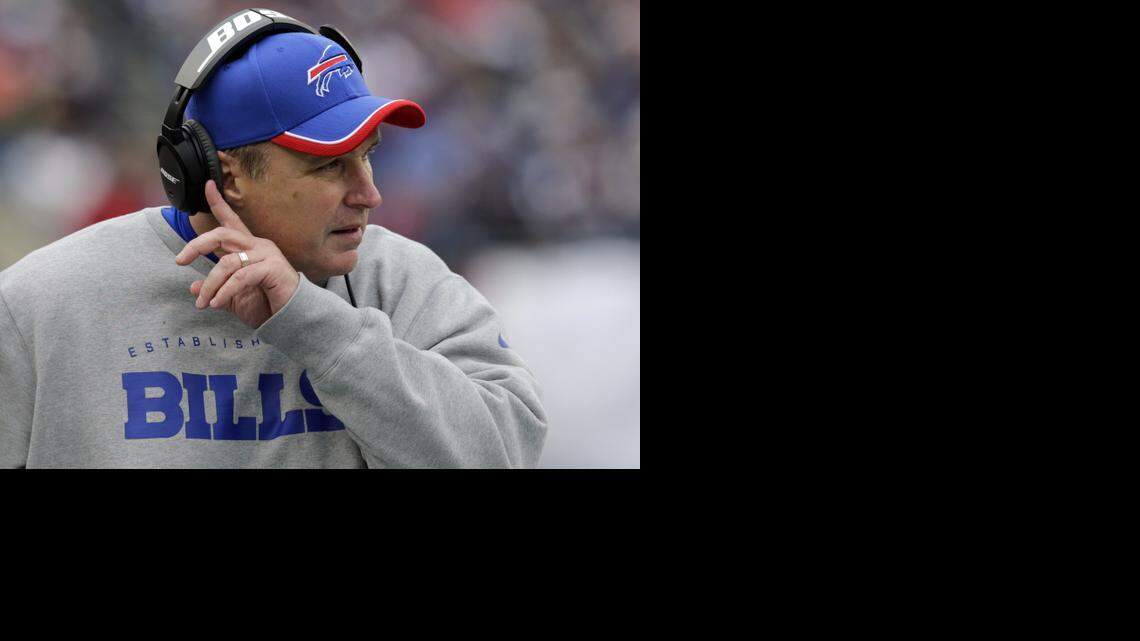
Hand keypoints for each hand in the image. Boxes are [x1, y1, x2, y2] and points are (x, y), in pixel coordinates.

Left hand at [175, 180, 299, 328]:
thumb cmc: (267, 305)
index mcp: (249, 248)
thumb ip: (215, 289)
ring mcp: (266, 255)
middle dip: (197, 245)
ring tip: (204, 303)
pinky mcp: (272, 268)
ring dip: (211, 285)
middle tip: (180, 261)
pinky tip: (216, 304)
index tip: (207, 185)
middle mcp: (258, 245)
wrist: (292, 318)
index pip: (231, 221)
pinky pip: (239, 277)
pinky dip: (224, 292)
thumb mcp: (233, 297)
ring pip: (227, 263)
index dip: (218, 203)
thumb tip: (193, 287)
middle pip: (222, 234)